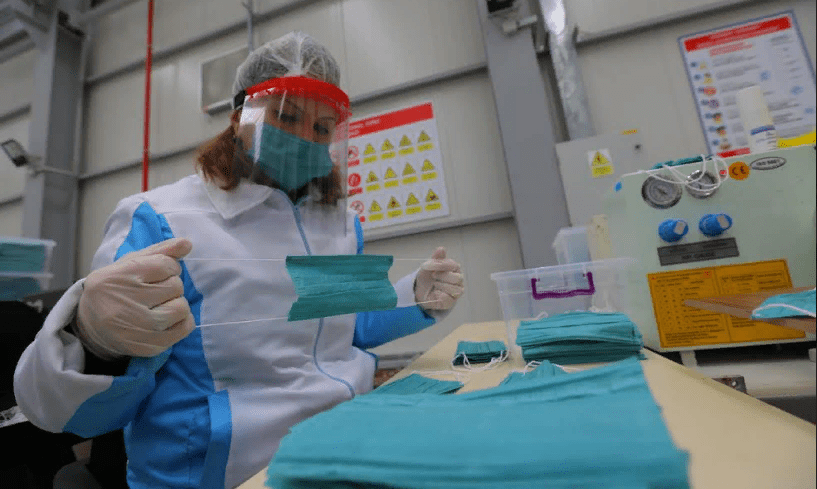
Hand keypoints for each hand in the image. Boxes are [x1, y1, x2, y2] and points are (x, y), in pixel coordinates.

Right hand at [76, 238, 194, 359]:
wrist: (90, 325)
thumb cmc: (115, 288)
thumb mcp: (130, 263)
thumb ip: (160, 251)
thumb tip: (187, 243)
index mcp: (120, 276)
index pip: (165, 265)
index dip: (169, 267)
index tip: (159, 273)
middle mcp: (126, 302)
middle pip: (175, 286)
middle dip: (172, 286)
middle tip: (157, 291)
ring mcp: (136, 327)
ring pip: (181, 308)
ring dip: (177, 304)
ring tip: (162, 305)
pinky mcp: (146, 346)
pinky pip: (183, 329)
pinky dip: (182, 322)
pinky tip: (168, 319)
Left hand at [414, 247, 463, 310]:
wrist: (419, 291)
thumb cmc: (427, 277)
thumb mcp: (429, 266)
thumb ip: (436, 258)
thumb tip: (441, 248)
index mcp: (454, 268)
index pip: (453, 265)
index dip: (440, 265)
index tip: (428, 265)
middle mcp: (458, 280)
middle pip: (456, 278)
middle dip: (442, 276)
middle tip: (433, 276)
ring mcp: (456, 292)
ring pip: (455, 289)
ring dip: (441, 285)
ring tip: (434, 284)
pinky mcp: (451, 302)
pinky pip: (448, 299)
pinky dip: (439, 295)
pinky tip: (435, 293)